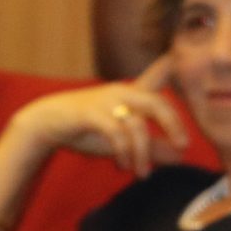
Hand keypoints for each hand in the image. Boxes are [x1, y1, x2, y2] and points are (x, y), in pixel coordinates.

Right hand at [8, 56, 188, 177]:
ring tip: (142, 174)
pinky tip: (123, 166)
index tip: (180, 57)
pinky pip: (115, 134)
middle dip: (173, 125)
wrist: (46, 124)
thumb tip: (179, 157)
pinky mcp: (91, 114)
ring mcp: (106, 102)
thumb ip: (151, 147)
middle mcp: (121, 92)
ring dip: (142, 153)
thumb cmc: (86, 129)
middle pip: (156, 103)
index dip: (170, 67)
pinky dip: (123, 153)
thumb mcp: (122, 140)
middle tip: (184, 147)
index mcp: (130, 93)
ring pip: (136, 127)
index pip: (156, 78)